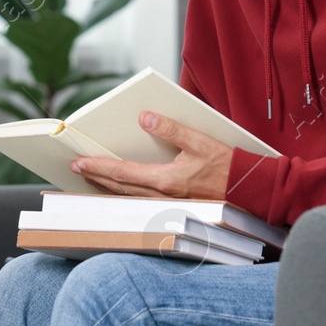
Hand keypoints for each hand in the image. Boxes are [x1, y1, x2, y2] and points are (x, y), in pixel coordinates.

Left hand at [69, 111, 232, 199]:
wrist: (248, 189)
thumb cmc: (228, 166)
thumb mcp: (200, 140)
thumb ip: (172, 129)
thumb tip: (146, 118)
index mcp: (167, 180)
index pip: (123, 173)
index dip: (99, 167)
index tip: (80, 162)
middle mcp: (163, 196)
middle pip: (120, 188)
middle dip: (96, 178)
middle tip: (77, 169)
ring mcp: (168, 205)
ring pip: (128, 197)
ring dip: (107, 188)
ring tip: (90, 179)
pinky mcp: (174, 206)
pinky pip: (140, 202)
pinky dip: (124, 195)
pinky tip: (118, 190)